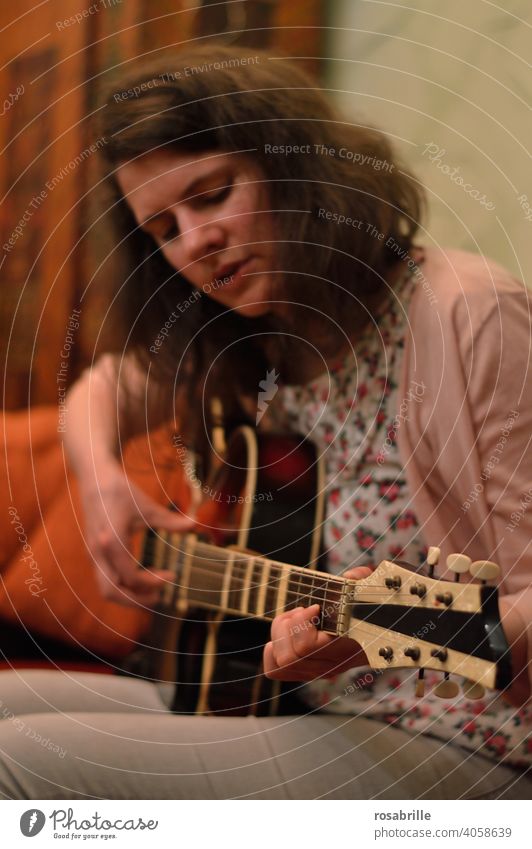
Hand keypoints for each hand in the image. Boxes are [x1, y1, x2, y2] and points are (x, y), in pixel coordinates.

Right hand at [79, 460, 194, 606]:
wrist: (94, 478)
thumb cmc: (121, 490)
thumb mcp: (147, 505)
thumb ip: (170, 519)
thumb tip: (195, 524)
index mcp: (111, 540)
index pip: (129, 575)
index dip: (151, 582)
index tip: (171, 576)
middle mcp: (98, 551)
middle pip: (111, 592)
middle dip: (136, 600)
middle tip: (160, 596)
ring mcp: (94, 554)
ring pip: (106, 589)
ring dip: (129, 595)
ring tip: (153, 590)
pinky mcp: (94, 554)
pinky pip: (106, 580)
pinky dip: (124, 586)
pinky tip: (143, 577)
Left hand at [263, 566, 372, 680]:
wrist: (384, 633)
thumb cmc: (374, 606)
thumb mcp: (374, 587)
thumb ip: (363, 579)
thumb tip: (351, 577)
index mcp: (345, 648)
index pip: (306, 646)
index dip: (302, 622)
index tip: (317, 606)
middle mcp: (330, 665)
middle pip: (287, 657)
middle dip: (288, 627)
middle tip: (304, 612)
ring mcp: (317, 671)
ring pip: (279, 663)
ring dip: (281, 636)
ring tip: (296, 619)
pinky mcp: (306, 671)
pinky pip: (276, 668)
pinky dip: (274, 650)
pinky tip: (288, 633)